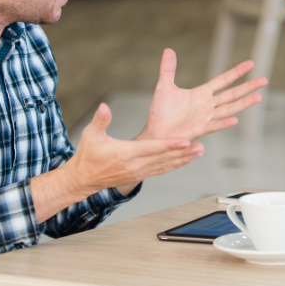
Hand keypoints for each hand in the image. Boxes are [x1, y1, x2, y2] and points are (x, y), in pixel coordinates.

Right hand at [67, 103, 203, 194]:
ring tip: (199, 152)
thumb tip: (104, 107)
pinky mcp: (140, 175)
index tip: (184, 140)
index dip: (170, 144)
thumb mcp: (90, 135)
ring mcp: (139, 172)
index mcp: (126, 153)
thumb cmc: (88, 156)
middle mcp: (136, 165)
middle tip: (201, 146)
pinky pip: (161, 170)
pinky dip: (175, 165)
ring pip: (166, 165)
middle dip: (184, 152)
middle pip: (164, 158)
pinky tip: (186, 160)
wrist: (83, 178)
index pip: (152, 148)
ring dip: (184, 159)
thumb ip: (100, 120)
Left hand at [141, 48, 266, 140]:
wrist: (155, 133)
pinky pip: (214, 125)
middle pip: (232, 94)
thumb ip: (168, 69)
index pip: (223, 80)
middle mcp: (207, 105)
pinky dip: (224, 123)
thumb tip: (168, 50)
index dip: (237, 72)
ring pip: (229, 109)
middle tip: (264, 80)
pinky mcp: (199, 129)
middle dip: (248, 87)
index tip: (251, 64)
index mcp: (202, 94)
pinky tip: (235, 119)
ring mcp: (205, 118)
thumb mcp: (164, 87)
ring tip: (259, 96)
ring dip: (244, 103)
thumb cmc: (160, 113)